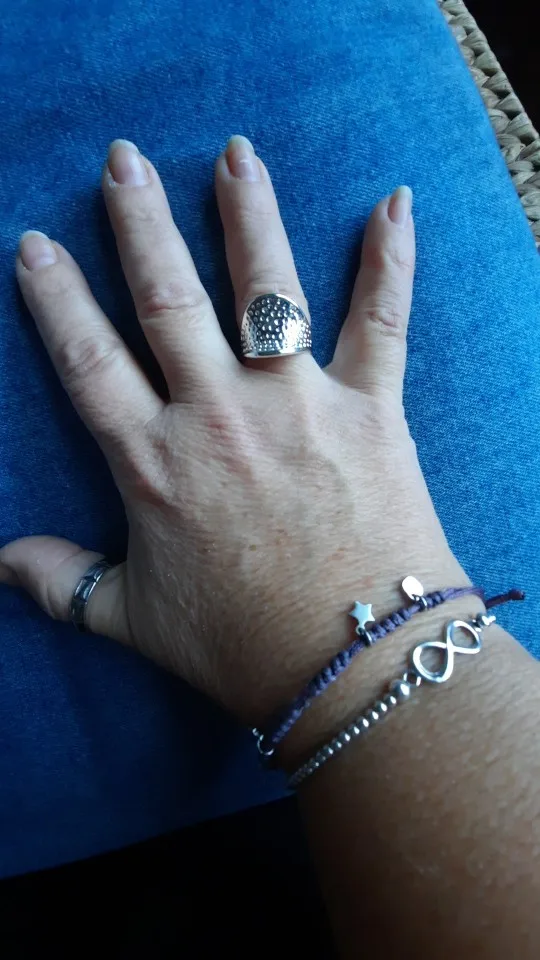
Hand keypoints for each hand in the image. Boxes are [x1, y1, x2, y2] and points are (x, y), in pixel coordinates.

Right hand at [0, 137, 465, 722]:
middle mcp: (216, 415)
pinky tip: (393, 205)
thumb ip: (63, 584)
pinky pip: (381, 321)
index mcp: (152, 461)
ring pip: (264, 287)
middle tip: (123, 160)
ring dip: (247, 214)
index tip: (36, 246)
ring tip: (234, 155)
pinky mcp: (370, 409)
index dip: (56, 298)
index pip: (86, 359)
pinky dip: (390, 261)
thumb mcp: (135, 620)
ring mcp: (296, 404)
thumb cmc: (240, 645)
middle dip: (139, 222)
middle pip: (165, 297)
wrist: (349, 663)